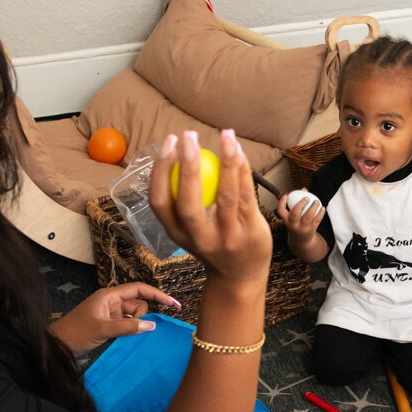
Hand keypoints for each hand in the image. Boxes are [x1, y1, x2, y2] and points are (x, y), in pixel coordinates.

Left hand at [49, 283, 181, 353]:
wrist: (57, 346)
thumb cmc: (75, 333)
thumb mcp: (102, 329)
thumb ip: (128, 327)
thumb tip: (152, 325)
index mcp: (109, 295)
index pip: (139, 289)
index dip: (158, 295)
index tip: (174, 305)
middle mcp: (112, 302)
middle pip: (139, 305)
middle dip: (142, 317)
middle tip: (131, 331)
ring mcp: (111, 314)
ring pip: (135, 317)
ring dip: (135, 327)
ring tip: (121, 337)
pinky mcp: (109, 325)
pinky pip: (128, 325)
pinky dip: (131, 331)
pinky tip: (127, 340)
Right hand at [150, 131, 271, 286]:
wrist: (240, 277)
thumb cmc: (212, 243)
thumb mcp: (189, 230)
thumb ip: (180, 202)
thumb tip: (175, 153)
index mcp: (177, 233)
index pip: (160, 202)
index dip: (160, 171)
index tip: (168, 144)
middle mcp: (200, 238)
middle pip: (188, 203)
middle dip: (186, 167)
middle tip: (188, 136)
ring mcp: (227, 237)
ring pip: (226, 196)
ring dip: (226, 162)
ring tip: (225, 135)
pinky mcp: (251, 231)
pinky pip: (246, 195)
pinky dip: (243, 170)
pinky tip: (239, 151)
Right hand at [276, 190, 324, 237]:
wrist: (301, 241)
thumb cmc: (296, 223)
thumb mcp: (293, 216)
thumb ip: (297, 202)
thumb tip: (304, 189)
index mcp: (286, 220)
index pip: (280, 211)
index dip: (282, 203)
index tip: (286, 195)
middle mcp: (293, 224)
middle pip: (295, 214)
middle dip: (300, 204)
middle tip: (306, 197)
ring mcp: (302, 228)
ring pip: (308, 217)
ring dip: (313, 208)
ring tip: (316, 201)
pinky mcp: (311, 230)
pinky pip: (317, 220)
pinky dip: (320, 213)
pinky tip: (323, 208)